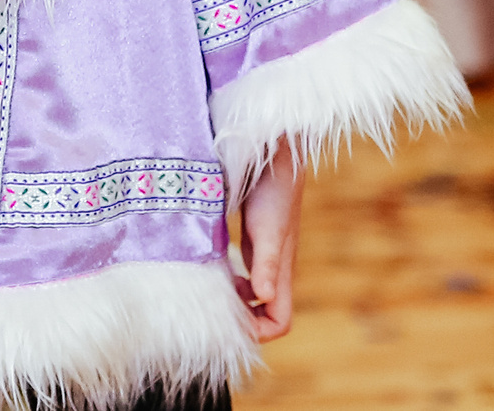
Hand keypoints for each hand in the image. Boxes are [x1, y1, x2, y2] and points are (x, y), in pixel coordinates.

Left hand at [233, 146, 303, 339]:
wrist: (273, 161)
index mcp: (281, 274)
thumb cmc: (272, 194)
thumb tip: (262, 297)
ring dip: (236, 301)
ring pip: (254, 296)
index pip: (279, 322)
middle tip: (214, 308)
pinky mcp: (254, 243)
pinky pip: (245, 275)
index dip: (259, 331)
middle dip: (244, 320)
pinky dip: (231, 280)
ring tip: (212, 289)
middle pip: (266, 314)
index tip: (231, 322)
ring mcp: (264, 257)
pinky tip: (214, 266)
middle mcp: (274, 271)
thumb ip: (267, 264)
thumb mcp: (267, 230)